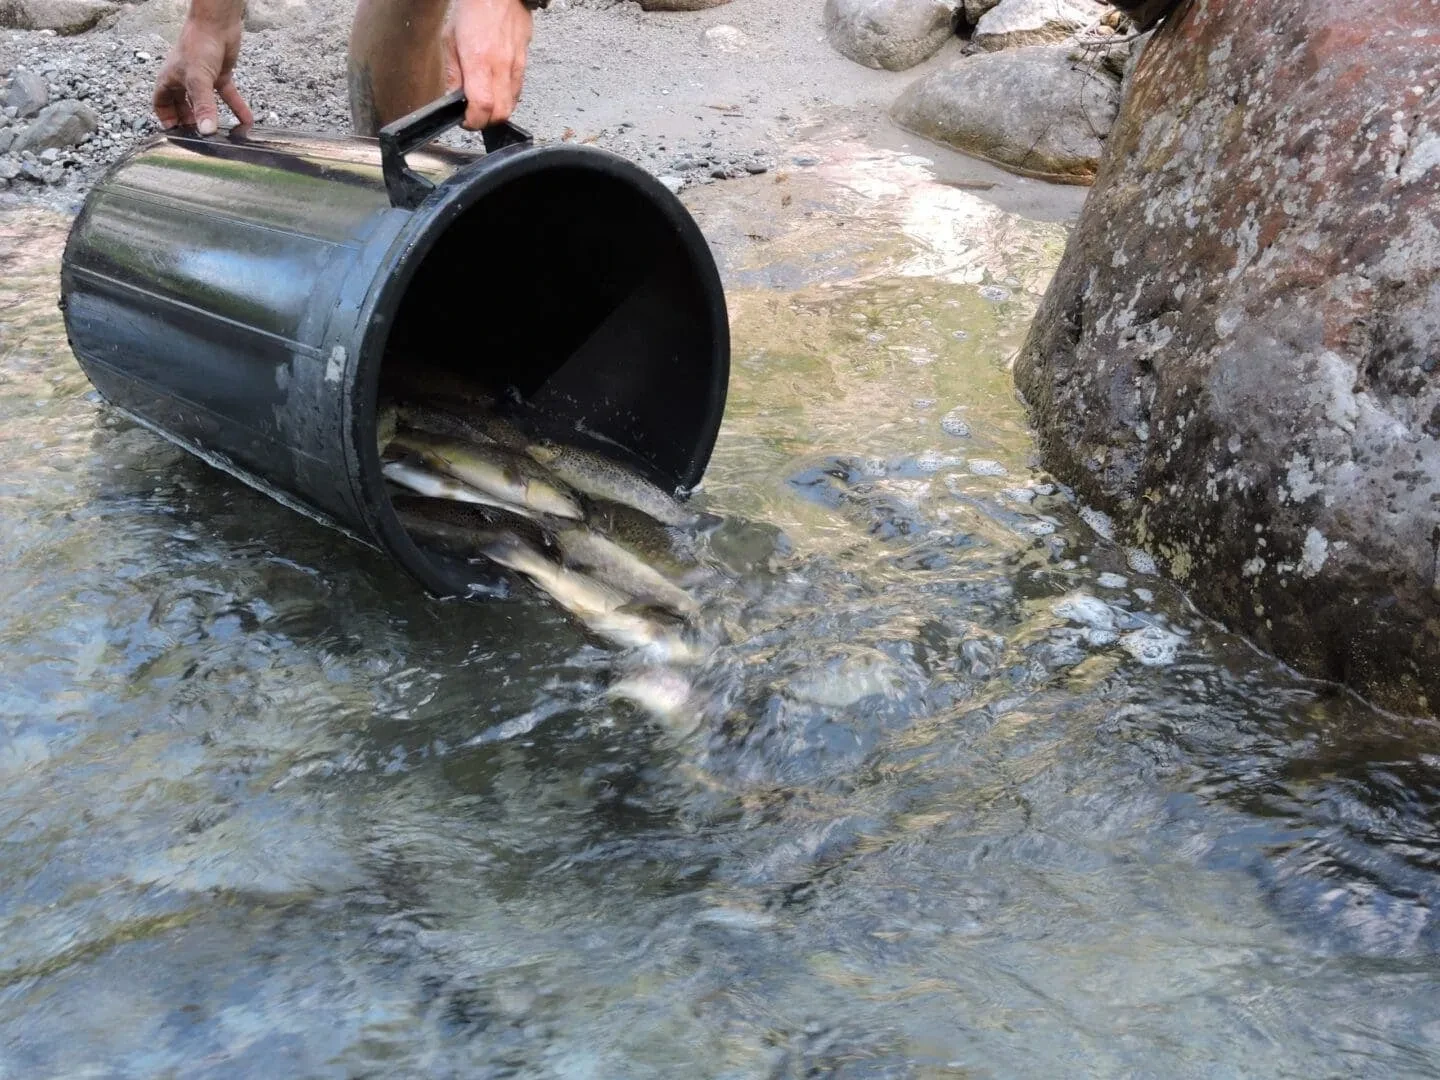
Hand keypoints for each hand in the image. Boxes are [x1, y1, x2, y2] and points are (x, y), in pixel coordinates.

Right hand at [153, 2, 251, 133]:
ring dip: (214, 118)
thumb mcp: (198, 80)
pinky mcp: (220, 76)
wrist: (217, 24)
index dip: (167, 120)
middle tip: (202, 140)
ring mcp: (202, 80)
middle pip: (183, 108)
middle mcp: (184, 81)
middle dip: (191, 123)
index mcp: (169, 81)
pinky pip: (228, 97)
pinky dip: (237, 108)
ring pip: (206, 104)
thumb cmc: (198, 45)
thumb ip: (203, 106)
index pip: (161, 105)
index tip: (177, 136)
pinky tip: (247, 121)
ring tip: (223, 136)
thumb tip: (206, 131)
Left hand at [443, 0, 533, 130]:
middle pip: (501, 113)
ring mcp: (516, 65)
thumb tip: (454, 98)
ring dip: (497, 111)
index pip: (483, 107)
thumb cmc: (473, 9)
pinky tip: (495, 88)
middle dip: (486, 121)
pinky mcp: (525, 62)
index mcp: (479, 60)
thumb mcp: (450, 38)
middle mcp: (501, 66)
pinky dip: (507, 97)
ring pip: (512, 105)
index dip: (473, 121)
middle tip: (474, 115)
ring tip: (484, 102)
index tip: (465, 120)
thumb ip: (453, 73)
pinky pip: (518, 90)